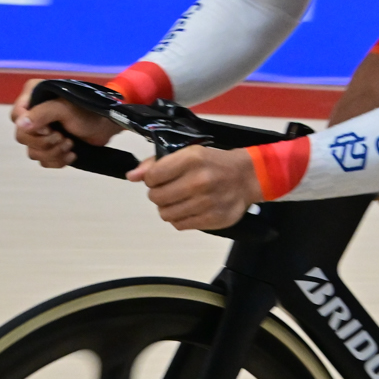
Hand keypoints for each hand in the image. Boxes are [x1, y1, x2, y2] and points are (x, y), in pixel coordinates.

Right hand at [11, 79, 120, 167]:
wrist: (106, 127)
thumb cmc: (88, 112)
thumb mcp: (66, 109)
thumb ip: (42, 114)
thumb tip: (20, 125)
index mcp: (34, 96)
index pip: (16, 116)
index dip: (32, 128)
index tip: (50, 128)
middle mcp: (33, 113)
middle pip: (22, 137)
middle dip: (46, 143)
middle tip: (64, 138)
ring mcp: (40, 131)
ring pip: (33, 152)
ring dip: (54, 152)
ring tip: (71, 144)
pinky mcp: (49, 147)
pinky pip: (43, 161)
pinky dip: (58, 161)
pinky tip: (72, 154)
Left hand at [133, 146, 261, 230]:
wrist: (246, 177)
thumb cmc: (214, 163)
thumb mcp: (188, 153)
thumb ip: (157, 163)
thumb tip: (131, 176)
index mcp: (191, 159)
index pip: (152, 177)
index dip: (152, 179)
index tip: (161, 178)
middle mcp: (198, 180)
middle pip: (156, 197)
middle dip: (158, 194)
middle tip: (170, 190)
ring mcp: (206, 202)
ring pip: (165, 214)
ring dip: (168, 208)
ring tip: (180, 200)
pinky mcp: (211, 219)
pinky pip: (179, 225)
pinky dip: (180, 219)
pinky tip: (189, 209)